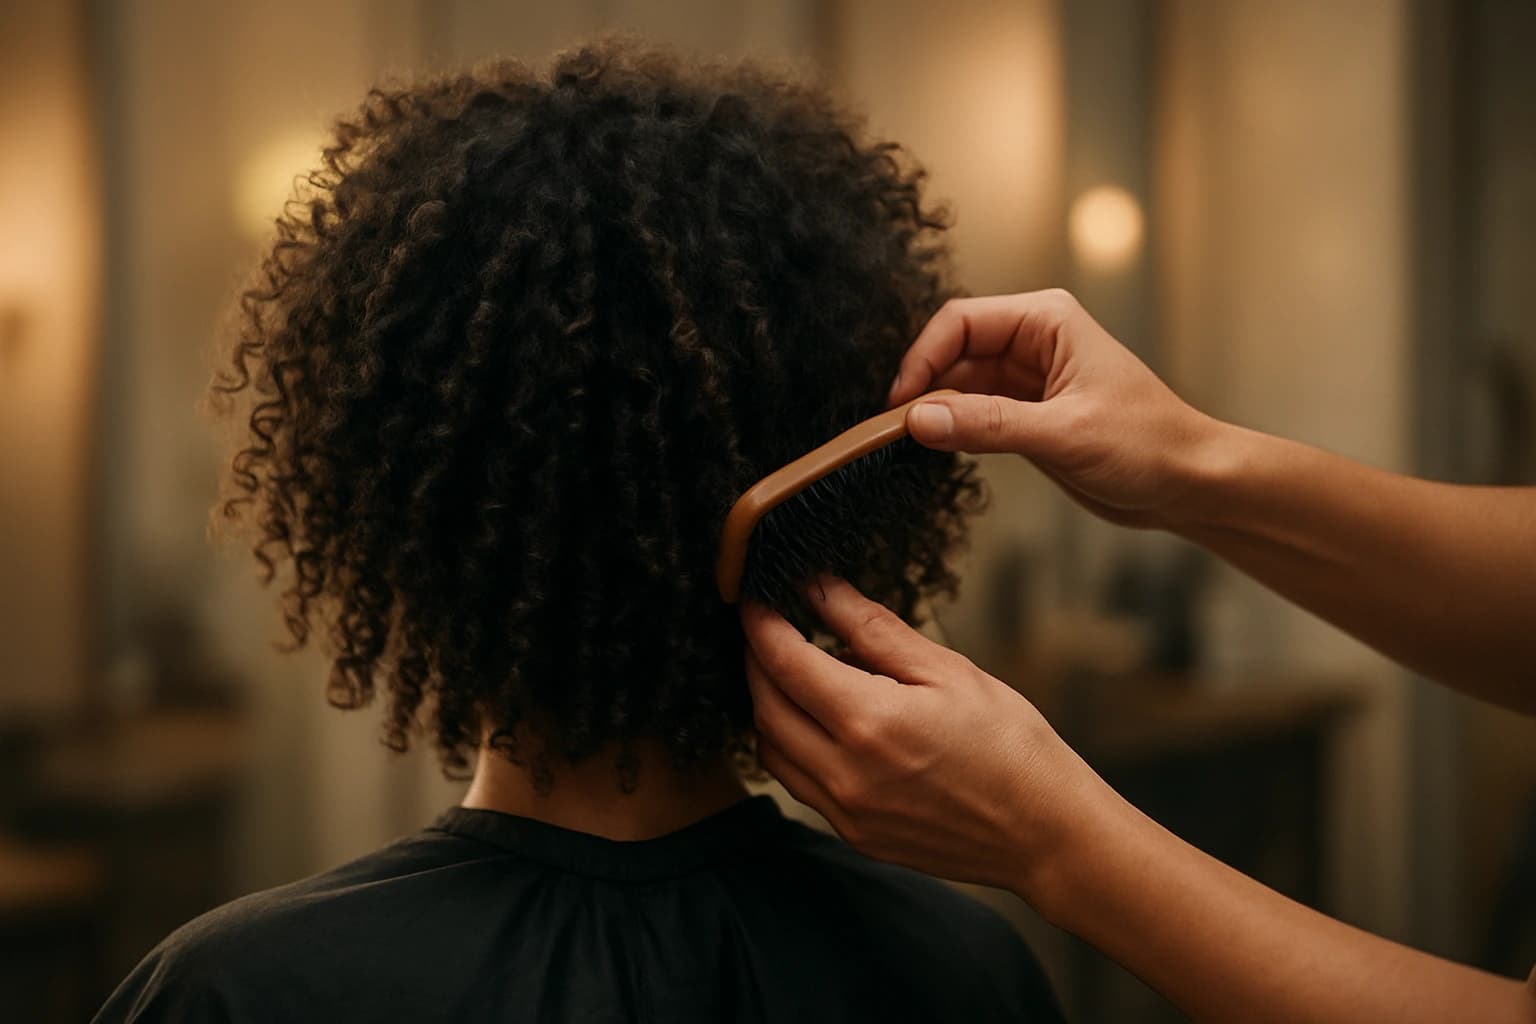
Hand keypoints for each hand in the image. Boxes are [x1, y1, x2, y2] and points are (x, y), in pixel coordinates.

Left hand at [741, 576, 1110, 895]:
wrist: (1047, 834)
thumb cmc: (1010, 744)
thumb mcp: (947, 670)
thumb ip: (872, 628)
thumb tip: (820, 589)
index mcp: (869, 722)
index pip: (784, 662)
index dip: (761, 625)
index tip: (755, 600)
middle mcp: (845, 774)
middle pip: (765, 708)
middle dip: (756, 663)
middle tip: (769, 630)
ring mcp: (846, 813)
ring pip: (772, 752)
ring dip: (768, 707)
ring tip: (794, 673)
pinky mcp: (855, 836)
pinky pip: (799, 784)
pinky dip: (792, 746)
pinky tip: (822, 722)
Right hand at [890, 290, 1224, 527]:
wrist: (1187, 484)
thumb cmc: (1148, 444)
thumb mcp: (1064, 433)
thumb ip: (989, 425)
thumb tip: (921, 419)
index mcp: (1047, 321)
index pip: (961, 321)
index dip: (923, 358)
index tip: (900, 403)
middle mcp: (1033, 342)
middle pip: (952, 352)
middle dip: (923, 387)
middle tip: (895, 430)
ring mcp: (1027, 381)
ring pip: (957, 385)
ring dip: (934, 411)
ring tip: (908, 444)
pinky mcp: (1025, 416)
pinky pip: (972, 414)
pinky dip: (951, 430)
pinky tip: (936, 450)